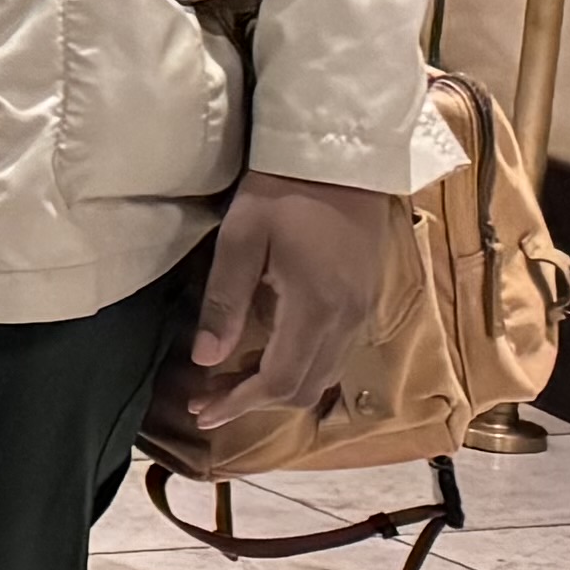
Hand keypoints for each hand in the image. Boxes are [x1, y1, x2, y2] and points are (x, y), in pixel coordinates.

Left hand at [166, 167, 404, 435]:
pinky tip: (270, 357)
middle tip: (208, 401)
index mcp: (317, 307)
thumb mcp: (241, 240)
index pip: (280, 380)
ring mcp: (363, 311)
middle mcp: (348, 319)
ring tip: (231, 386)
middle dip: (255, 402)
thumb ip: (224, 302)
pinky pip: (336, 353)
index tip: (202, 410)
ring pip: (324, 374)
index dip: (240, 403)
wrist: (342, 159)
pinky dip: (301, 367)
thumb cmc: (283, 193)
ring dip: (278, 388)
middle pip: (305, 387)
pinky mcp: (367, 300)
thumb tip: (206, 360)